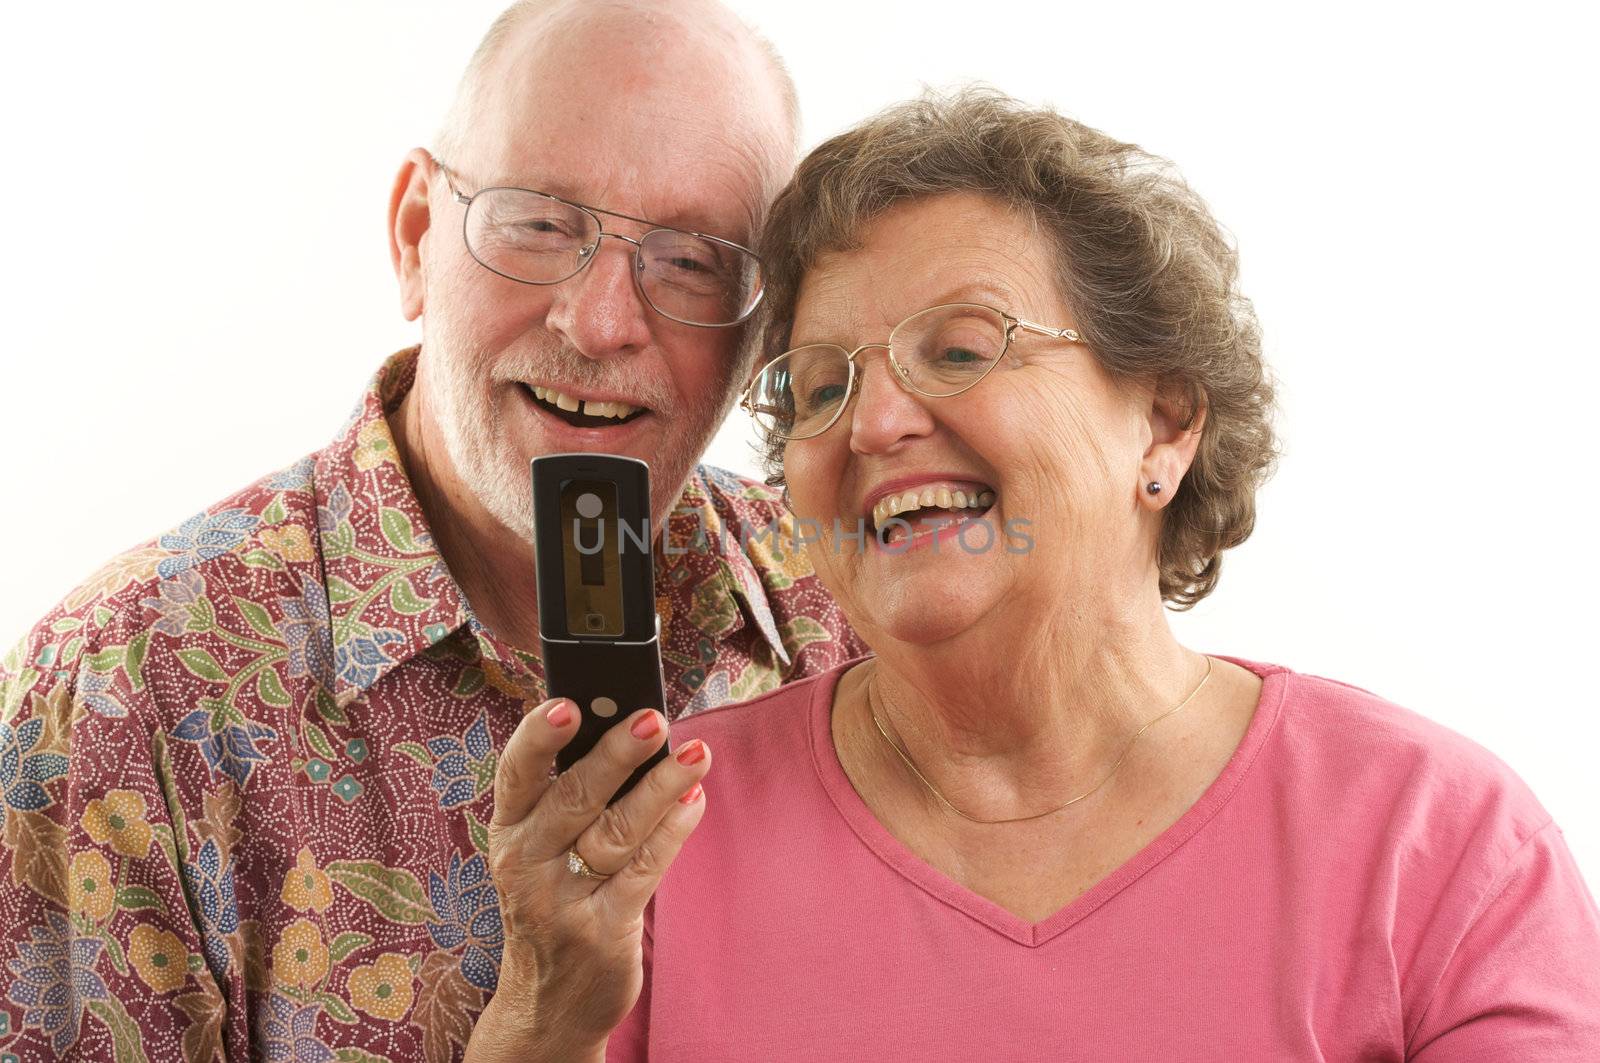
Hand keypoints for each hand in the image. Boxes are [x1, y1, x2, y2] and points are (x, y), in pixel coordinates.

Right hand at [467, 699, 710, 1059]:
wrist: (547, 1004)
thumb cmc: (552, 900)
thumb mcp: (541, 849)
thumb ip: (572, 794)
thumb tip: (628, 724)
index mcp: (509, 831)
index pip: (516, 774)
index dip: (538, 737)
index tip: (567, 702)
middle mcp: (527, 864)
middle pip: (574, 798)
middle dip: (616, 755)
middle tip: (654, 719)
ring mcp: (563, 902)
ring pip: (616, 832)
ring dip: (660, 788)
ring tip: (696, 754)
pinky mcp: (603, 932)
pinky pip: (643, 871)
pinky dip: (672, 831)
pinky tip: (693, 800)